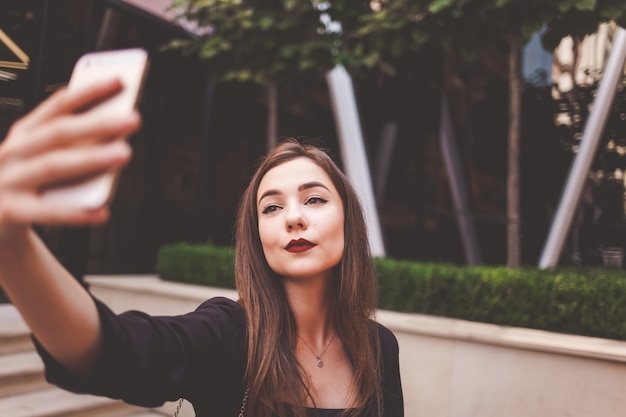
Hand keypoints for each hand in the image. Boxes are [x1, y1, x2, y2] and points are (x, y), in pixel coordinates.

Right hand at [0, 78, 140, 235]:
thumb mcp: (40, 160)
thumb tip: (114, 134)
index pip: (57, 105)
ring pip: (53, 166)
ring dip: (91, 158)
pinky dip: (76, 213)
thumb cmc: (24, 188)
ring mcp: (6, 181)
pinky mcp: (6, 211)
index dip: (88, 92)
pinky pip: (46, 212)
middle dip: (97, 123)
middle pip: (58, 132)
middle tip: (133, 119)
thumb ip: (70, 148)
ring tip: (125, 154)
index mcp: (23, 134)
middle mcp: (11, 152)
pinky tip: (103, 212)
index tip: (120, 81)